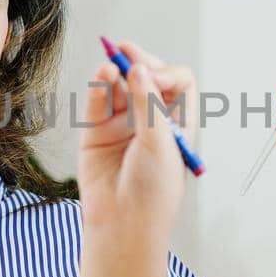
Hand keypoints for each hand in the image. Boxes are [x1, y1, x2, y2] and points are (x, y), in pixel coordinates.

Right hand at [77, 41, 196, 245]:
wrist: (123, 225)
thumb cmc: (153, 191)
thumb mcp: (159, 142)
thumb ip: (147, 104)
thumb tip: (140, 68)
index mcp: (178, 123)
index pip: (178, 83)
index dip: (166, 74)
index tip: (153, 77)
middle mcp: (151, 120)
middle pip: (147, 78)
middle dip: (139, 63)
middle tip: (126, 52)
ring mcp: (123, 125)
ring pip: (119, 88)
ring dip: (115, 74)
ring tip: (109, 69)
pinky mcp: (97, 133)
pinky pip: (97, 104)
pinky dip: (98, 89)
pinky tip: (101, 78)